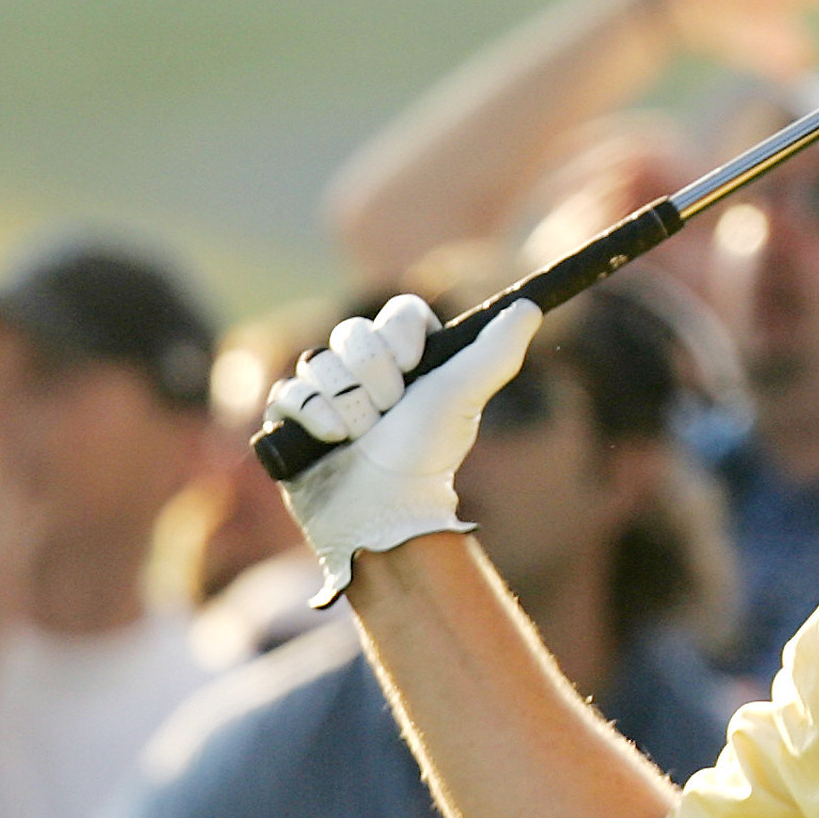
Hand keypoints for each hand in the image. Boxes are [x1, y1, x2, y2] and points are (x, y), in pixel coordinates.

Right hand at [267, 296, 541, 596]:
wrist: (382, 510)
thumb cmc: (428, 454)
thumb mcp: (465, 394)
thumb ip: (499, 349)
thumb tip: (530, 307)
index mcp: (412, 360)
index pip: (398, 311)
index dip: (399, 334)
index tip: (410, 365)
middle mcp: (368, 371)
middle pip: (351, 331)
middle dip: (372, 375)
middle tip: (389, 412)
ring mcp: (328, 393)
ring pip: (317, 361)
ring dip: (345, 402)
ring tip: (362, 436)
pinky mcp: (293, 419)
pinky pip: (288, 391)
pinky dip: (312, 414)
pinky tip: (332, 439)